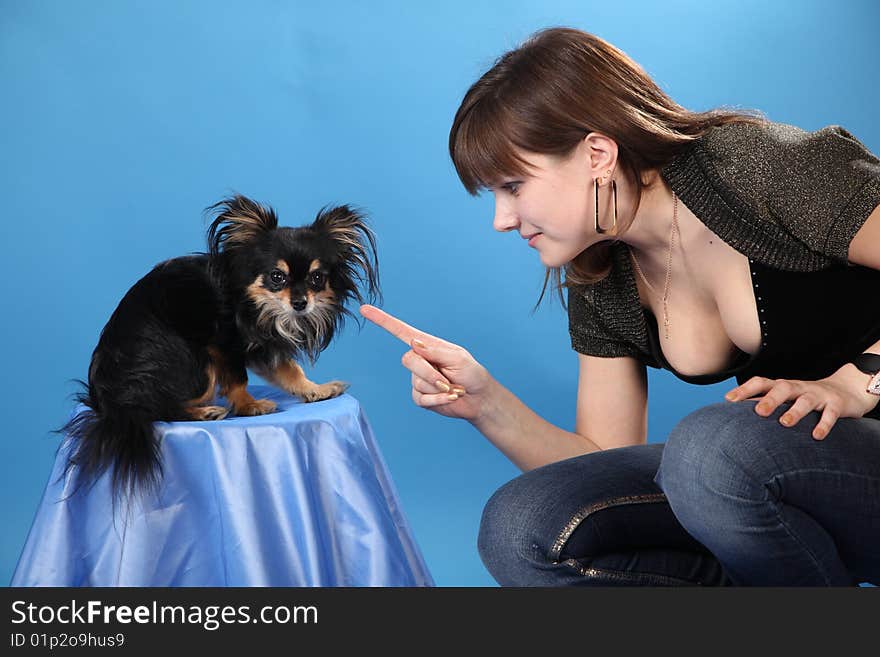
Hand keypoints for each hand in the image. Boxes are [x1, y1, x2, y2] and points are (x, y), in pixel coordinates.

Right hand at [359, 304, 493, 420]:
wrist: (479, 399)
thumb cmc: (472, 374)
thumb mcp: (458, 358)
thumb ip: (435, 351)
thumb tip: (413, 343)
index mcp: (427, 345)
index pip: (400, 331)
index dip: (382, 320)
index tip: (364, 309)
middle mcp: (420, 359)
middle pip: (408, 360)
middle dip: (429, 372)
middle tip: (448, 380)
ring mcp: (418, 378)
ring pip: (416, 381)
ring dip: (438, 388)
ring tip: (454, 388)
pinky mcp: (420, 396)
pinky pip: (421, 398)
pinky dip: (438, 399)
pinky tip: (450, 398)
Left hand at [725, 366, 879, 439]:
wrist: (847, 390)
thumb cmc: (805, 397)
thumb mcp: (786, 399)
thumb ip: (765, 404)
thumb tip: (733, 417)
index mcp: (782, 386)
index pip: (761, 382)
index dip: (745, 390)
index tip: (728, 400)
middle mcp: (798, 388)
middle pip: (782, 388)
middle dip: (770, 399)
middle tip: (758, 412)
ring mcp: (818, 395)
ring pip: (806, 400)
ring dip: (795, 411)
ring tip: (784, 423)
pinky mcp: (836, 404)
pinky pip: (830, 413)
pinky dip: (824, 424)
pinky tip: (816, 436)